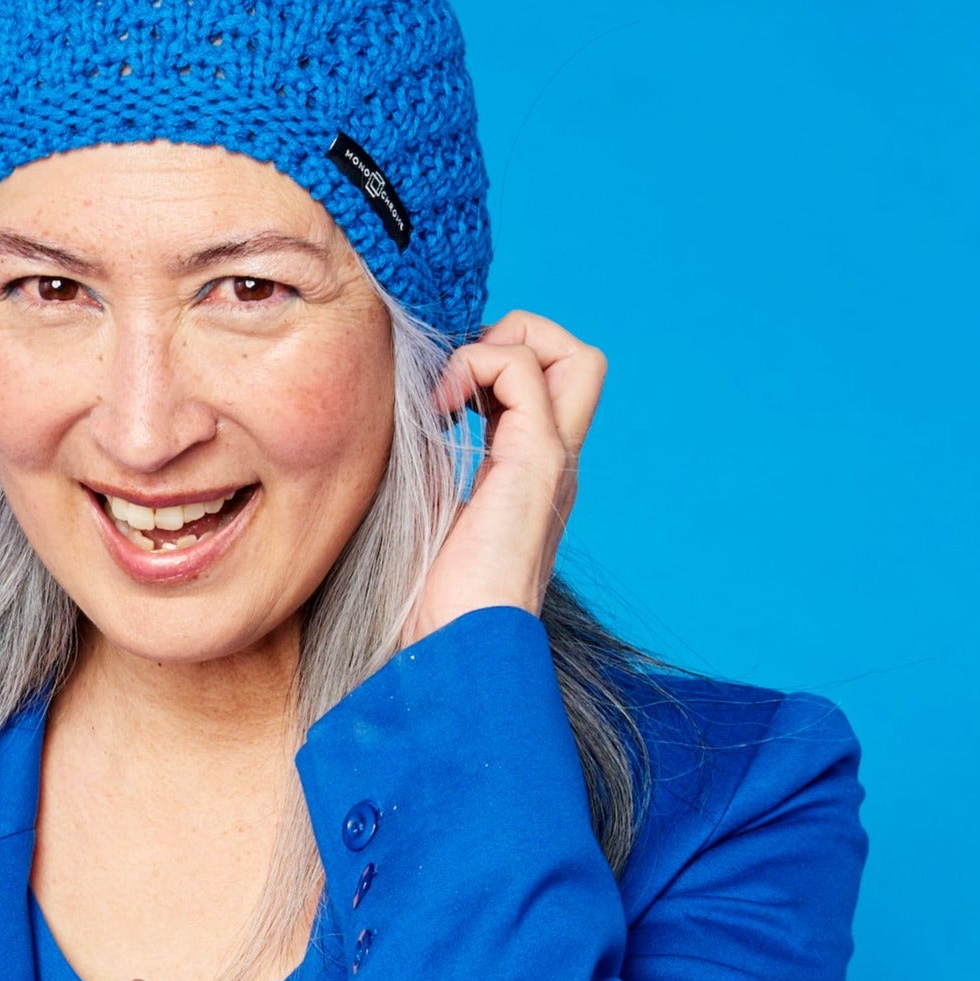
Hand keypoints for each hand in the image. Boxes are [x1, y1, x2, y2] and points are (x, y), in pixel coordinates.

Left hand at [403, 311, 606, 647]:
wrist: (453, 643)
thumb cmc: (429, 594)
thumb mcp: (427, 506)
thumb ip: (431, 456)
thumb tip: (402, 410)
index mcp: (530, 468)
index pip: (545, 382)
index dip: (496, 361)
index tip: (440, 394)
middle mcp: (553, 457)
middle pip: (577, 357)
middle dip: (517, 337)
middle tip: (454, 378)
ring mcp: (553, 457)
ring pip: (570, 352)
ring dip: (496, 347)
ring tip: (445, 396)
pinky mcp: (538, 460)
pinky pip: (521, 369)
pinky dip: (474, 367)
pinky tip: (439, 413)